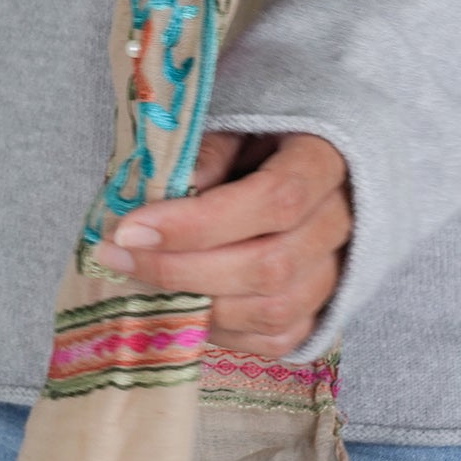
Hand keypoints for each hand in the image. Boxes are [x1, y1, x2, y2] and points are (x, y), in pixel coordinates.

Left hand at [94, 130, 352, 357]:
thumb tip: (159, 199)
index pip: (274, 200)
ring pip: (273, 309)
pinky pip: (277, 338)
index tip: (131, 228)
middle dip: (181, 268)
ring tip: (140, 280)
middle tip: (117, 255)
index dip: (199, 223)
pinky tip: (183, 306)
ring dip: (196, 304)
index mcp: (325, 159)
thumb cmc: (260, 134)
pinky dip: (224, 331)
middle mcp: (344, 220)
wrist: (308, 161)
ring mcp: (339, 271)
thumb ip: (205, 155)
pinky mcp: (323, 309)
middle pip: (269, 264)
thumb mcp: (234, 122)